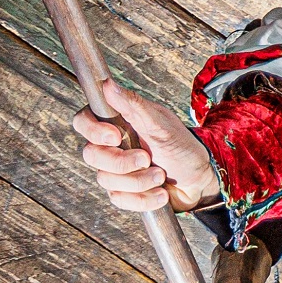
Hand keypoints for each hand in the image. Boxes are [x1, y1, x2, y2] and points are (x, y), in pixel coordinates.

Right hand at [72, 80, 221, 213]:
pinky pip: (118, 199)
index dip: (92, 131)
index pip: (83, 121)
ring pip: (105, 180)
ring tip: (161, 176)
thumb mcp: (161, 124)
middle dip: (121, 162)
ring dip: (138, 181)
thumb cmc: (182, 146)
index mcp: (117, 122)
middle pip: (91, 154)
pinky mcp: (122, 192)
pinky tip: (160, 194)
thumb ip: (133, 105)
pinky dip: (142, 198)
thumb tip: (107, 83)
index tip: (116, 137)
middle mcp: (111, 145)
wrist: (198, 180)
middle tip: (147, 159)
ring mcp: (115, 170)